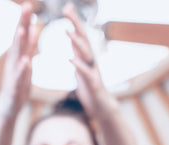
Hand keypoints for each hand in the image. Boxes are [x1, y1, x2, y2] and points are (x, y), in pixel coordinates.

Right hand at [0, 2, 37, 115]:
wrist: (8, 108)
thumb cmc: (18, 86)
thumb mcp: (26, 63)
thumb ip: (30, 47)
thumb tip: (34, 28)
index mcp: (18, 56)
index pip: (22, 35)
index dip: (25, 20)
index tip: (29, 4)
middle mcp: (14, 62)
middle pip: (19, 40)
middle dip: (22, 23)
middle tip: (27, 6)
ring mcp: (14, 73)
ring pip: (17, 56)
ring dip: (20, 42)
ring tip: (23, 29)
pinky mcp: (15, 87)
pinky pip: (19, 77)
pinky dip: (22, 69)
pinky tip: (25, 61)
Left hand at [62, 3, 109, 117]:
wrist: (102, 109)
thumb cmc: (90, 89)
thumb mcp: (80, 68)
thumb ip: (77, 53)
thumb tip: (72, 40)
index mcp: (86, 57)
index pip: (79, 35)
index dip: (74, 21)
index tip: (66, 6)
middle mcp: (91, 60)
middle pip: (83, 38)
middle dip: (75, 23)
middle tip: (67, 9)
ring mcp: (94, 71)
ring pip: (86, 53)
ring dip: (76, 41)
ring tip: (66, 30)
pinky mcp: (94, 84)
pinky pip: (85, 73)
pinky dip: (78, 66)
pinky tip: (70, 59)